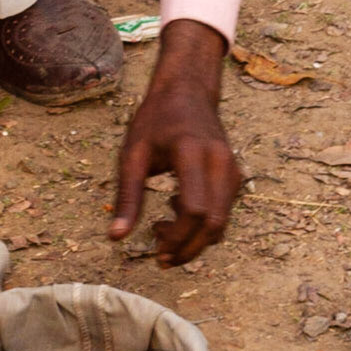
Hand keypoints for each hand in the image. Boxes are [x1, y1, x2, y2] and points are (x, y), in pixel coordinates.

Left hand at [109, 19, 240, 266]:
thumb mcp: (132, 154)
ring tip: (162, 231)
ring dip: (196, 240)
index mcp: (192, 153)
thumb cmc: (155, 120)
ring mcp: (232, 169)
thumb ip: (127, 197)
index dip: (178, 238)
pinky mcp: (235, 175)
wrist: (187, 91)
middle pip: (214, 223)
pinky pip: (224, 212)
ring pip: (222, 222)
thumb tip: (115, 238)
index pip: (194, 209)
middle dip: (189, 249)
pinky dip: (203, 225)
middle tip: (162, 259)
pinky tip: (175, 212)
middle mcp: (220, 162)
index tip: (156, 252)